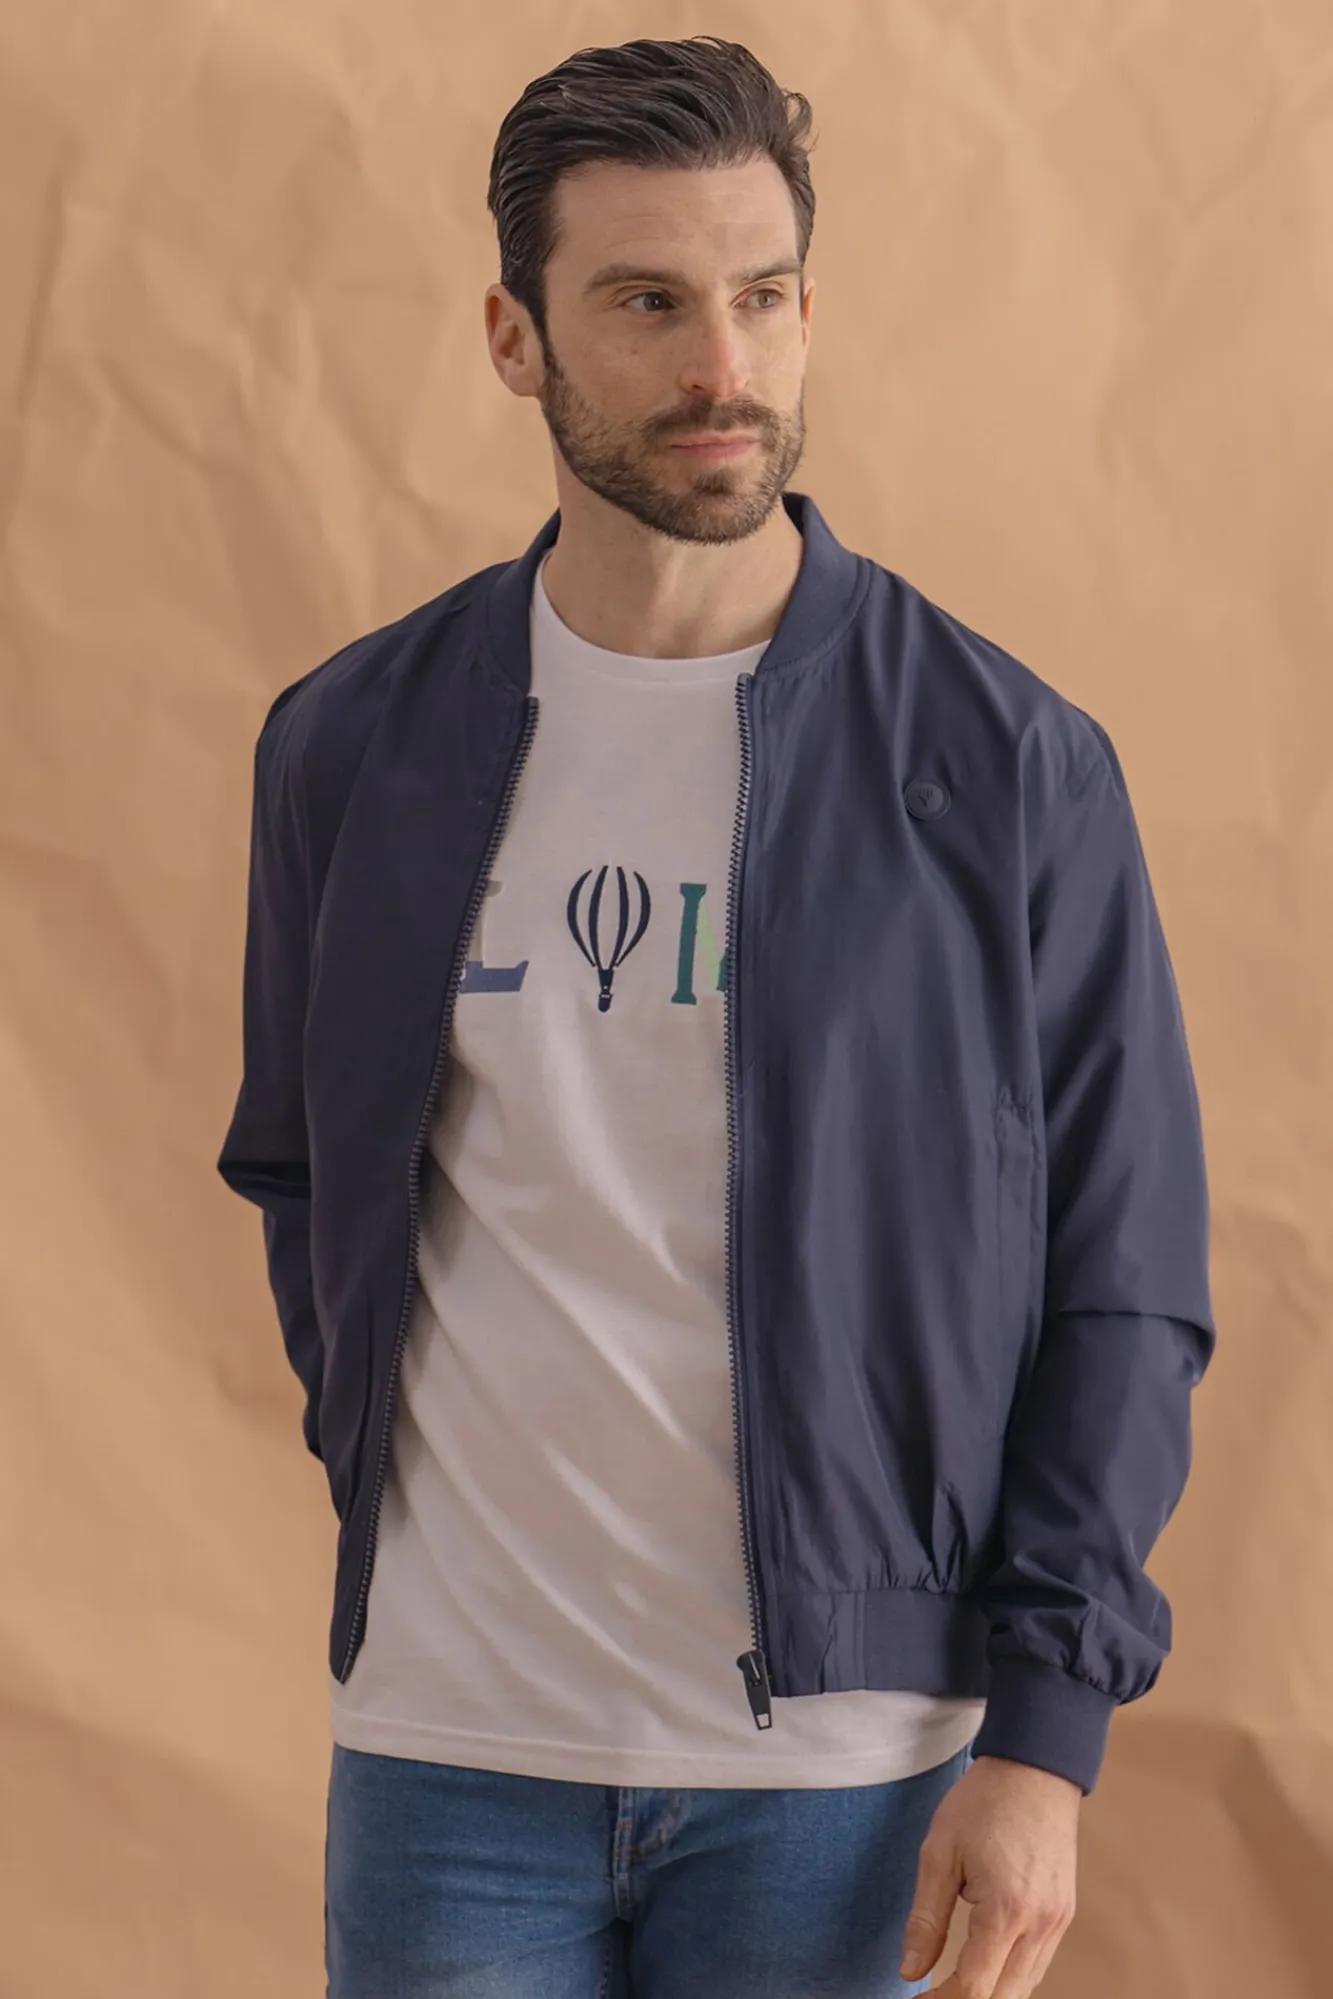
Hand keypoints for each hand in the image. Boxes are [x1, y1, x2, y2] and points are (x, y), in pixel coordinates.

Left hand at [898, 1753, 1079, 1996]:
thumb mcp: (939, 1853)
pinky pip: (1038, 1965)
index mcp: (1007, 1909)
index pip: (974, 1988)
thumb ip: (925, 1919)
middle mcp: (1041, 1924)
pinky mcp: (1065, 1913)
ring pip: (1024, 1987)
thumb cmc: (983, 1802)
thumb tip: (910, 1973)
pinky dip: (1010, 1978)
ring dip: (989, 1994)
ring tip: (950, 1986)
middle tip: (930, 1994)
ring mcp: (1058, 1921)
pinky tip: (984, 1967)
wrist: (1034, 1766)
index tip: (914, 1998)